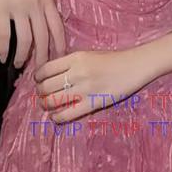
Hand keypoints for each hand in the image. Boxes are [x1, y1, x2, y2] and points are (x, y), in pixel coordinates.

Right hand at [0, 0, 65, 69]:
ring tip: (19, 64)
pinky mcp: (0, 8)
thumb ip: (42, 1)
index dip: (59, 46)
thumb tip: (45, 23)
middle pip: (42, 38)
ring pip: (24, 40)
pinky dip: (2, 49)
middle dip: (42, 58)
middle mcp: (35, 4)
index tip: (59, 59)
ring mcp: (18, 6)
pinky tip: (1, 57)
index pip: (57, 27)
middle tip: (40, 71)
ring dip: (22, 56)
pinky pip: (4, 35)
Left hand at [33, 47, 149, 123]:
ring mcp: (84, 89)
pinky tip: (55, 116)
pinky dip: (57, 117)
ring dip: (46, 105)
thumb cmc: (112, 59)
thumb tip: (50, 74)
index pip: (45, 69)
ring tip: (47, 105)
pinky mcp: (93, 103)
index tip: (38, 81)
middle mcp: (77, 72)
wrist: (135, 66)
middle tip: (42, 95)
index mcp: (75, 57)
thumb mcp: (88, 54)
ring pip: (53, 101)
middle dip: (40, 93)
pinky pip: (67, 114)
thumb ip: (70, 63)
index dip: (37, 77)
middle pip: (46, 86)